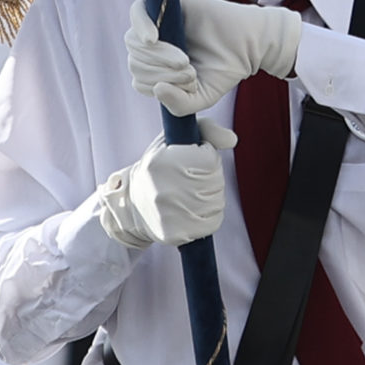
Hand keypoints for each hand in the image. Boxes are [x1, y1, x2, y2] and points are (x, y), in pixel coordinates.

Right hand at [96, 122, 236, 248]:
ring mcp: (169, 215)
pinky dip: (209, 216)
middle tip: (189, 179)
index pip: (209, 159)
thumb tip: (232, 139)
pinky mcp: (176, 234)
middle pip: (215, 180)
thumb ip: (204, 129)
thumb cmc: (159, 168)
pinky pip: (213, 222)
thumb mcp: (171, 141)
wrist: (132, 207)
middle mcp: (163, 190)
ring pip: (217, 201)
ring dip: (211, 196)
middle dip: (209, 177)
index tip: (191, 159)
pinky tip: (192, 210)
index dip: (205, 156)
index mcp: (160, 163)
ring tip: (189, 194)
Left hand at [126, 0, 301, 115]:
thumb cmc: (223, 70)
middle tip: (190, 72)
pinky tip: (153, 39)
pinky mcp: (168, 2)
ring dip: (157, 57)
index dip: (159, 86)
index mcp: (158, 66)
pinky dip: (141, 26)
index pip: (140, 79)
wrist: (248, 45)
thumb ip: (178, 105)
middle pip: (134, 61)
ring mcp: (159, 22)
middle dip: (160, 73)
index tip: (189, 84)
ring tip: (185, 62)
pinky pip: (138, 10)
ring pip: (134, 42)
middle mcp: (155, 44)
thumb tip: (157, 89)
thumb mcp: (200, 98)